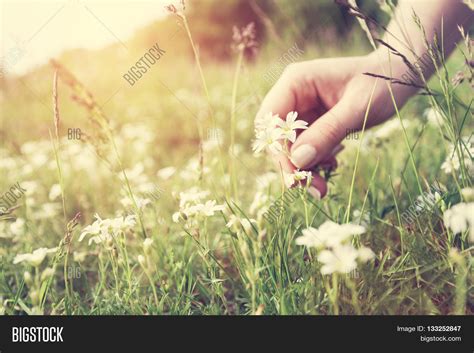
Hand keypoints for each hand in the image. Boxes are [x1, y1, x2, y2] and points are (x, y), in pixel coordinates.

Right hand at [255, 53, 415, 196]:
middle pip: (276, 136)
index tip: (295, 172)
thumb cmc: (382, 84)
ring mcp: (302, 110)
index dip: (277, 147)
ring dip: (303, 168)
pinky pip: (303, 148)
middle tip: (313, 188)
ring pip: (289, 146)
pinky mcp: (312, 123)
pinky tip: (332, 163)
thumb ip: (328, 132)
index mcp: (296, 82)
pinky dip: (313, 162)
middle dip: (291, 164)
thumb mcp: (357, 109)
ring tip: (323, 187)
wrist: (399, 78)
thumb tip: (298, 161)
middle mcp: (293, 95)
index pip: (271, 119)